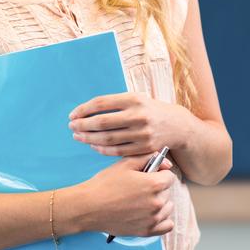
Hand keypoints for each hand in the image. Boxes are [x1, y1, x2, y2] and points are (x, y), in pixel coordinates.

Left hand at [68, 92, 194, 156]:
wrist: (177, 126)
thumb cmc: (149, 110)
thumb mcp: (135, 98)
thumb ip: (114, 103)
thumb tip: (85, 111)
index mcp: (133, 99)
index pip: (101, 103)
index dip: (83, 109)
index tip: (72, 115)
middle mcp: (138, 115)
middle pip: (102, 122)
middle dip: (83, 125)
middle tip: (71, 127)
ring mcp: (142, 133)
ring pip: (108, 138)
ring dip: (89, 138)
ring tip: (78, 136)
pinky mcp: (145, 148)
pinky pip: (118, 150)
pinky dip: (103, 149)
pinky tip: (93, 146)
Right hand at [72, 153, 174, 236]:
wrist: (89, 206)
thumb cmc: (105, 184)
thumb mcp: (125, 164)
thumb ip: (148, 158)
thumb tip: (167, 163)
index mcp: (154, 184)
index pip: (169, 177)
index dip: (158, 174)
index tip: (148, 175)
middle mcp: (157, 202)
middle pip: (167, 192)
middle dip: (157, 188)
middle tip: (139, 188)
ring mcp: (153, 218)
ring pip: (167, 208)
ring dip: (159, 203)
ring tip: (141, 200)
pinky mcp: (147, 231)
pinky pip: (167, 225)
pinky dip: (161, 219)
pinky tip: (149, 214)